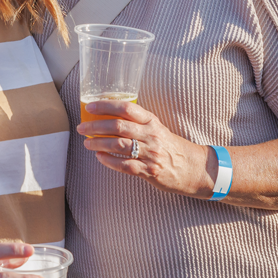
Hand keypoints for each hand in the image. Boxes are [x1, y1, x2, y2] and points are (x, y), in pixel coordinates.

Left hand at [77, 99, 213, 197]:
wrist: (194, 169)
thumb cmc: (170, 146)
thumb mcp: (156, 128)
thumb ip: (137, 123)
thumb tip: (107, 117)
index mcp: (151, 121)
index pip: (126, 108)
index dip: (105, 106)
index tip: (90, 107)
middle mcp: (151, 135)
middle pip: (118, 126)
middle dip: (96, 126)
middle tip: (82, 128)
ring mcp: (151, 154)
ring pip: (119, 145)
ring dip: (99, 143)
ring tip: (87, 143)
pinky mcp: (150, 171)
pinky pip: (125, 165)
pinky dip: (109, 161)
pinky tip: (99, 157)